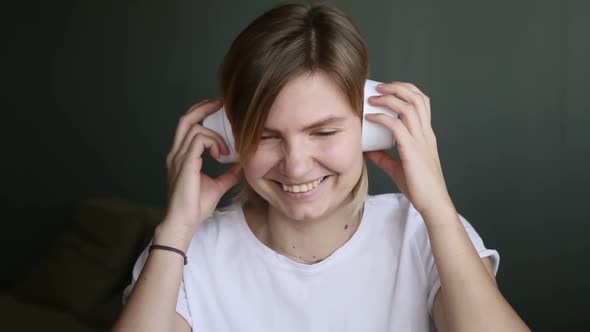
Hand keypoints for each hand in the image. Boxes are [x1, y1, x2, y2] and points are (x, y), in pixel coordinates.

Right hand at [163, 99, 241, 231]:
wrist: (185, 221)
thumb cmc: (196, 206)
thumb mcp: (218, 185)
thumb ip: (228, 174)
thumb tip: (242, 166)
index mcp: (182, 156)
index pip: (188, 126)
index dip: (201, 113)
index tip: (217, 109)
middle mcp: (177, 153)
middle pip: (185, 119)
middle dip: (202, 108)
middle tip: (219, 104)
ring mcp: (178, 157)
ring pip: (194, 128)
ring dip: (214, 135)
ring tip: (224, 151)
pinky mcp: (185, 163)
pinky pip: (198, 140)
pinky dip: (212, 142)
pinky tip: (220, 155)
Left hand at [364, 82, 452, 215]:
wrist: (432, 202)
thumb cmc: (419, 187)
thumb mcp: (397, 168)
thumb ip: (383, 157)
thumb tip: (367, 149)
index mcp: (425, 134)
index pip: (422, 102)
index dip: (406, 90)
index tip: (389, 89)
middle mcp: (425, 133)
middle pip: (416, 98)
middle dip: (397, 87)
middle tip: (379, 87)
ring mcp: (420, 140)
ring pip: (409, 107)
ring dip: (389, 98)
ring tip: (373, 98)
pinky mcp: (412, 150)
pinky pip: (396, 126)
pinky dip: (382, 117)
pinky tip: (371, 117)